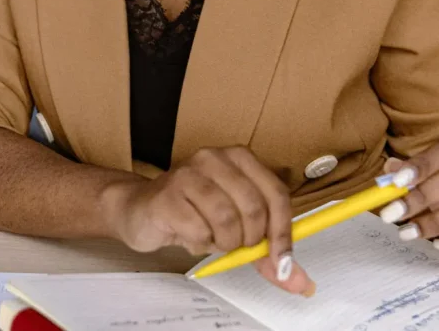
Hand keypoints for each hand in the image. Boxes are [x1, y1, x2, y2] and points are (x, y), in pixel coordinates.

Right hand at [101, 146, 314, 294]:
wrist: (140, 209)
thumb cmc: (193, 213)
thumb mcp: (235, 228)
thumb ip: (266, 252)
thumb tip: (298, 281)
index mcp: (239, 158)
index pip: (276, 193)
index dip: (283, 232)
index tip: (282, 261)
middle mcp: (215, 158)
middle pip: (254, 208)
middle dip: (249, 240)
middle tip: (234, 244)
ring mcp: (188, 172)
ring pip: (227, 219)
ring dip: (223, 242)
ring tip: (211, 238)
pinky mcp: (167, 194)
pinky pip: (198, 230)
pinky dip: (199, 243)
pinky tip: (189, 234)